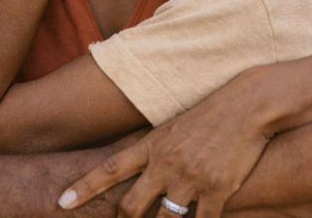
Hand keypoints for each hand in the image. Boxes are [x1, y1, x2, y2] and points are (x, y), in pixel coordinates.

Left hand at [59, 75, 271, 217]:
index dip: (84, 187)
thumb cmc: (211, 114)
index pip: (109, 168)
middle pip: (132, 206)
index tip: (62, 202)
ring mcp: (192, 178)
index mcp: (153, 145)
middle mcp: (167, 163)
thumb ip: (153, 149)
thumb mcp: (173, 127)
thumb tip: (133, 168)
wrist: (249, 105)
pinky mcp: (218, 190)